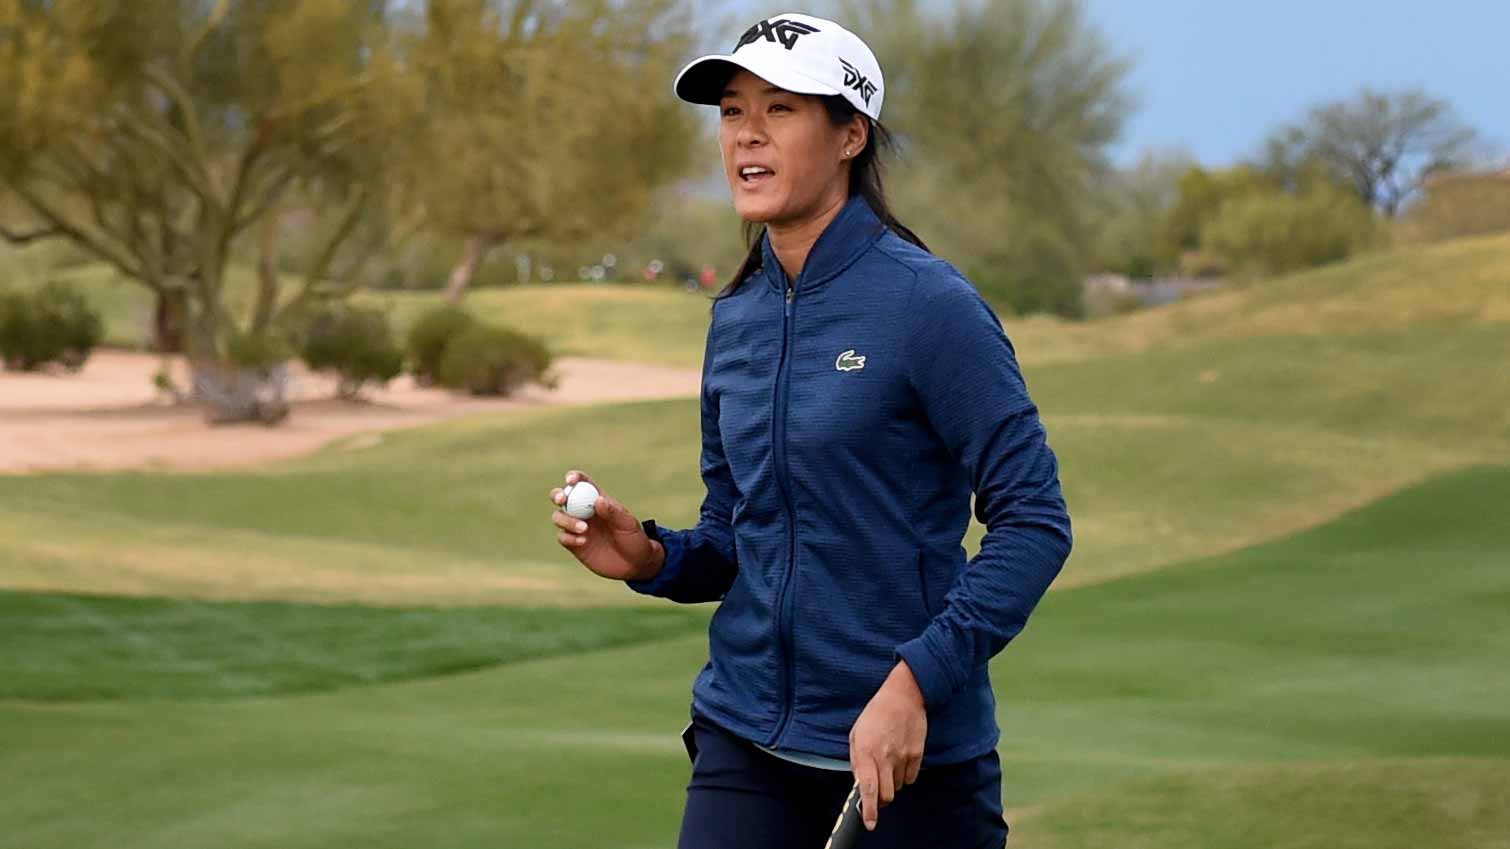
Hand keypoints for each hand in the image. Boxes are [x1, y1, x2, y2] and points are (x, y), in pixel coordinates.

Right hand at [549, 470, 664, 581]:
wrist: (635, 564)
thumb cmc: (634, 538)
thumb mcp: (628, 524)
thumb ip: (613, 512)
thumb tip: (598, 500)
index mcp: (598, 500)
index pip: (582, 483)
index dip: (574, 478)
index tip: (571, 480)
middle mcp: (584, 512)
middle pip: (562, 497)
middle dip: (557, 495)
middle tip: (562, 500)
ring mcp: (577, 527)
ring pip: (559, 517)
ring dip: (566, 520)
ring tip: (584, 528)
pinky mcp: (574, 544)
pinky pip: (563, 537)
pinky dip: (569, 537)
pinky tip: (583, 541)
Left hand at [849, 660, 927, 830]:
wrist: (904, 696)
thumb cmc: (876, 713)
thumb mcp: (856, 733)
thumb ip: (857, 761)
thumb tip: (860, 783)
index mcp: (866, 751)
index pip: (868, 788)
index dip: (869, 809)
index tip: (869, 822)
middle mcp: (886, 756)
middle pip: (886, 795)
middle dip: (880, 799)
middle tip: (876, 792)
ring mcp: (904, 756)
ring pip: (899, 787)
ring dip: (892, 784)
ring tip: (888, 764)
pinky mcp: (918, 754)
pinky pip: (911, 778)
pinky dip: (904, 776)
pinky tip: (900, 761)